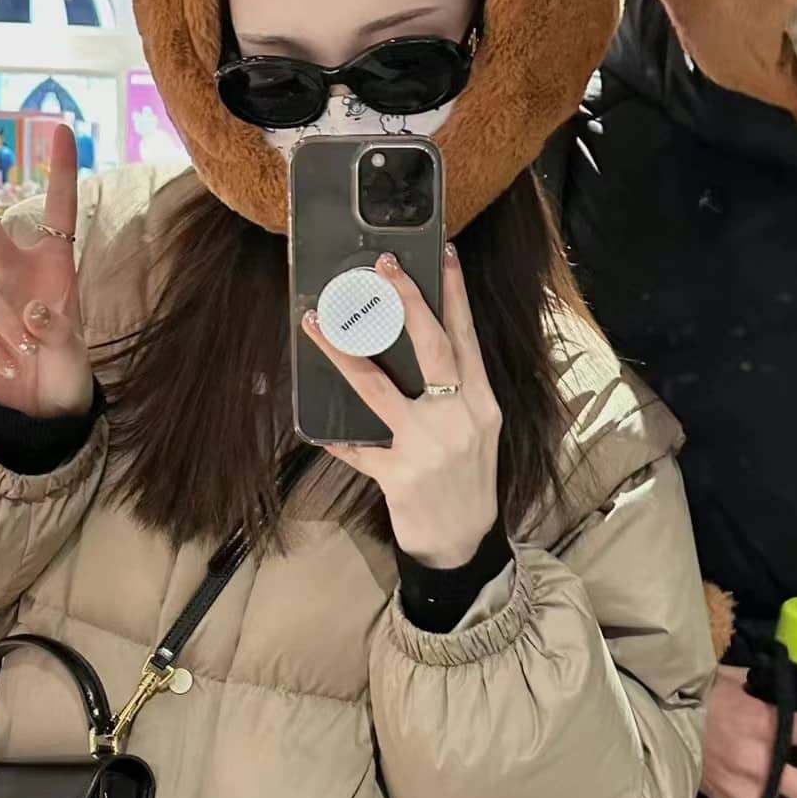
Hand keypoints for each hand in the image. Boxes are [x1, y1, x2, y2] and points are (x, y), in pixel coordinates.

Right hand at [0, 127, 92, 418]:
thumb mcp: (76, 354)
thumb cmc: (66, 371)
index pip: (59, 212)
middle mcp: (15, 272)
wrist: (42, 409)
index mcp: (54, 267)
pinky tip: (9, 367)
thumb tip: (30, 312)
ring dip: (4, 324)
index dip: (61, 171)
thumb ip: (58, 332)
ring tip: (26, 353)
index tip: (63, 128)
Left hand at [303, 245, 500, 568]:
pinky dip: (335, 437)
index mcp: (481, 403)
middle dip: (407, 301)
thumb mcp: (475, 433)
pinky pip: (357, 447)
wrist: (464, 543)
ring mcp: (427, 445)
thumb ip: (455, 395)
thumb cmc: (468, 481)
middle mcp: (458, 417)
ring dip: (343, 351)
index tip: (444, 255)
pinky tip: (316, 428)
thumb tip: (420, 354)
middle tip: (383, 265)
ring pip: (378, 386)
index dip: (455, 295)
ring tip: (317, 322)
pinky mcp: (398, 474)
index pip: (467, 338)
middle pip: (432, 347)